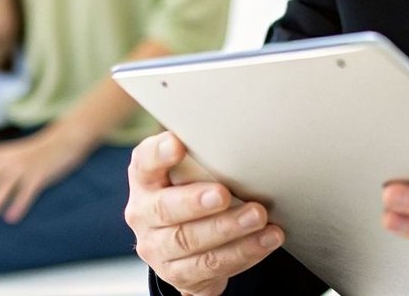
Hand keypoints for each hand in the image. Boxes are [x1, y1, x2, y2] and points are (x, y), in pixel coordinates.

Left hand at [0, 127, 88, 223]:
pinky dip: (19, 204)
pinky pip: (28, 192)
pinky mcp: (40, 175)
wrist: (63, 140)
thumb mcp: (9, 150)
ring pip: (6, 186)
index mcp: (2, 156)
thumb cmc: (34, 150)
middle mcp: (10, 162)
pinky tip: (12, 218)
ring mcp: (25, 169)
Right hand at [126, 132, 284, 295]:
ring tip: (258, 217)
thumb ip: (203, 157)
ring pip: (190, 242)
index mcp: (145, 179)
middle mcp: (144, 214)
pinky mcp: (178, 274)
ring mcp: (158, 248)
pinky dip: (242, 252)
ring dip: (228, 229)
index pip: (145, 162)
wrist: (183, 247)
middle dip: (196, 202)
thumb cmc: (192, 192)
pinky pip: (210, 266)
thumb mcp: (190, 172)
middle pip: (165, 209)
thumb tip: (243, 134)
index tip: (177, 144)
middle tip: (224, 194)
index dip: (158, 153)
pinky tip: (264, 240)